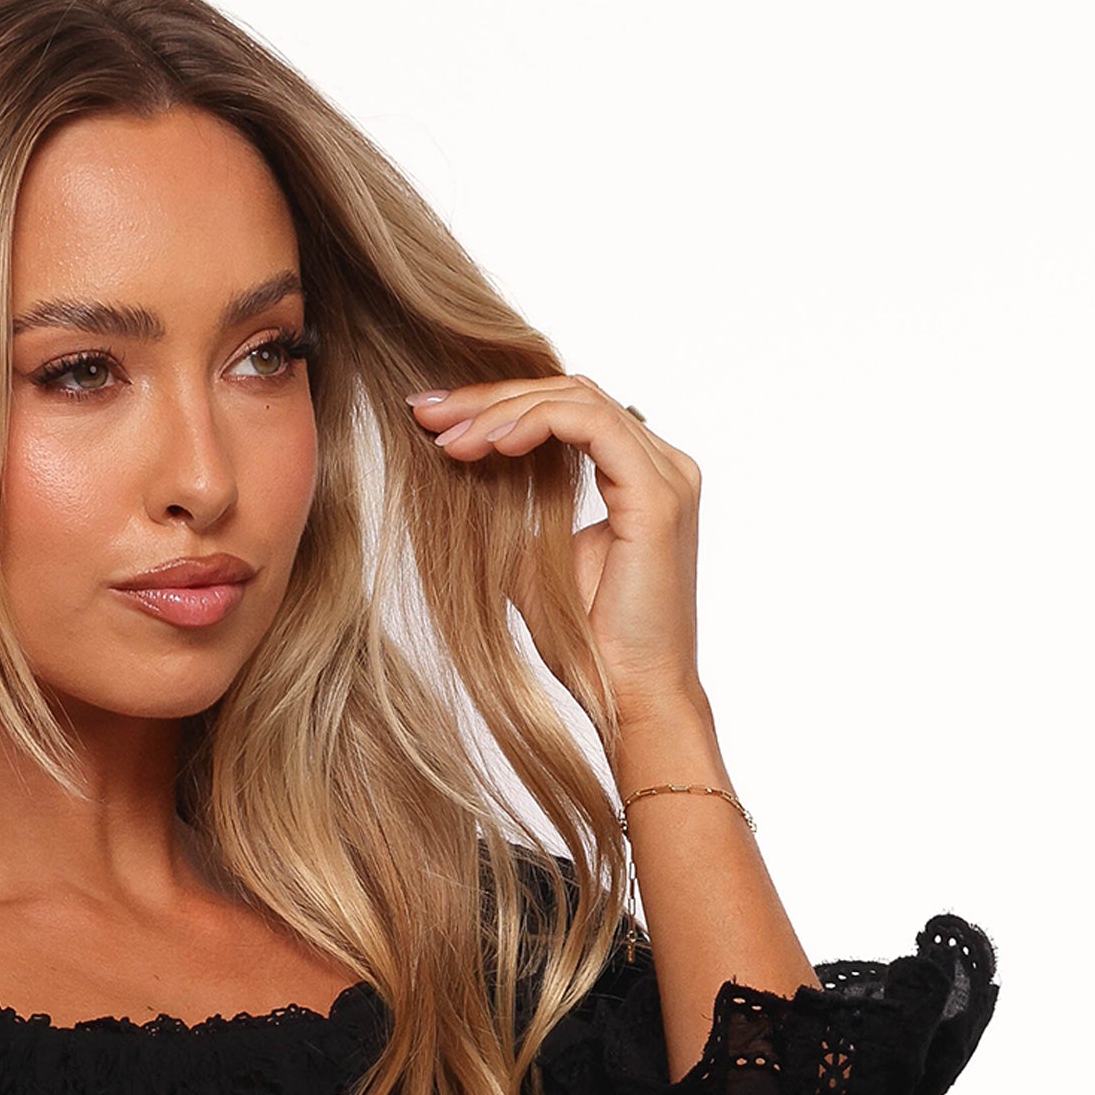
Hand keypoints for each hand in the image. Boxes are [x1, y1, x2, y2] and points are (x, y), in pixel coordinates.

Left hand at [408, 373, 703, 728]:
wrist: (631, 702)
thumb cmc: (588, 647)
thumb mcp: (529, 567)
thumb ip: (509, 513)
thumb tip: (456, 475)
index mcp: (637, 475)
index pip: (565, 409)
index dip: (497, 404)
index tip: (433, 419)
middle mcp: (660, 464)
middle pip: (569, 393)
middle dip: (490, 398)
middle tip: (427, 414)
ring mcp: (666, 476)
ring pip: (578, 399)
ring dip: (505, 411)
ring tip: (450, 439)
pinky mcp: (658, 496)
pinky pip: (593, 426)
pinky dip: (537, 425)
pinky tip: (492, 445)